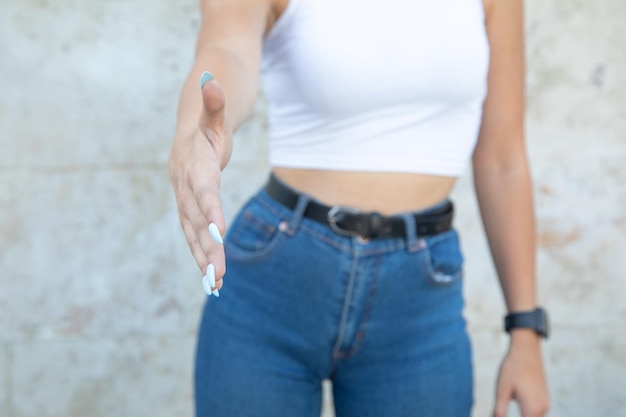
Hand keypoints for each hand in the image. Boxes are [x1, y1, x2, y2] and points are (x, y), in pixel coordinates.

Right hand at [168, 74, 230, 294]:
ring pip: (193, 233)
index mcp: (193, 163)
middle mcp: (185, 186)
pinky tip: (213, 280)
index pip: (203, 189)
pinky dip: (202, 256)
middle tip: (218, 274)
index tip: (219, 232)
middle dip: (207, 246)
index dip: (210, 209)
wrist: (190, 130)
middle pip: (196, 219)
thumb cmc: (209, 123)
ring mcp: (184, 200)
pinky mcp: (188, 210)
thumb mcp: (214, 113)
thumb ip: (214, 103)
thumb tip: (213, 83)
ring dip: (203, 259)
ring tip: (216, 285)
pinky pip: (194, 236)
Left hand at [493, 330, 549, 416]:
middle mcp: (542, 409)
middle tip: (499, 414)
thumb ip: (499, 411)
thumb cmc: (512, 368)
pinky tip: (517, 409)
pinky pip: (535, 413)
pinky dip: (526, 415)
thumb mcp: (501, 390)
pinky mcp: (543, 398)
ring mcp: (545, 403)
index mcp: (532, 410)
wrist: (526, 348)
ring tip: (502, 412)